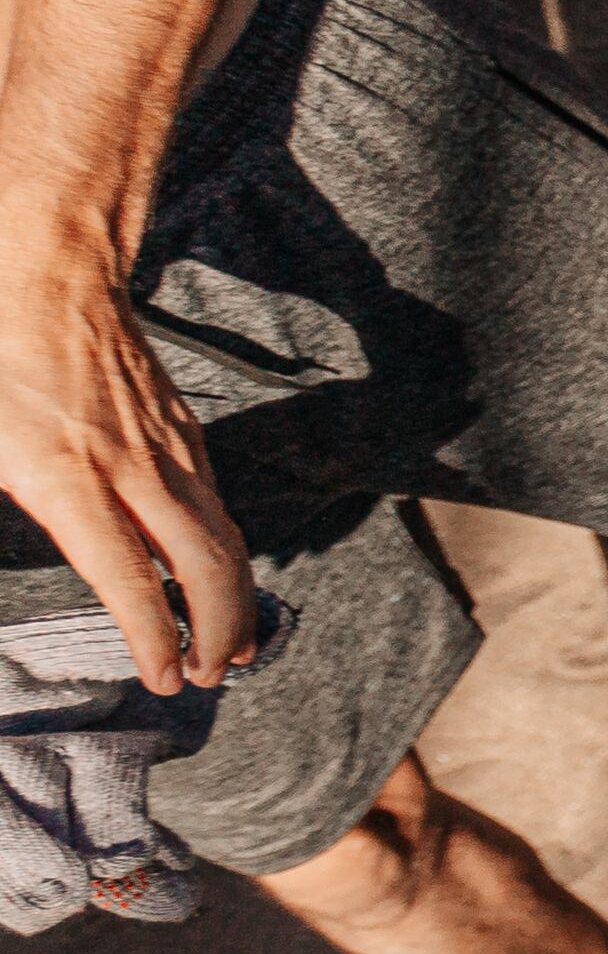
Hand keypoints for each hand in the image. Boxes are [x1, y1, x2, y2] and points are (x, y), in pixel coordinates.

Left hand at [0, 270, 248, 693]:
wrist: (46, 274)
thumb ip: (5, 495)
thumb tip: (37, 546)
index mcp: (67, 479)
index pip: (130, 578)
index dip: (153, 638)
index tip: (166, 678)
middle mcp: (132, 471)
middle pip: (206, 568)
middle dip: (220, 632)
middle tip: (213, 675)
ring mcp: (168, 449)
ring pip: (225, 539)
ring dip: (238, 601)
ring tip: (238, 645)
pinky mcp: (182, 432)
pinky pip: (217, 505)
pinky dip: (229, 553)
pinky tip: (220, 575)